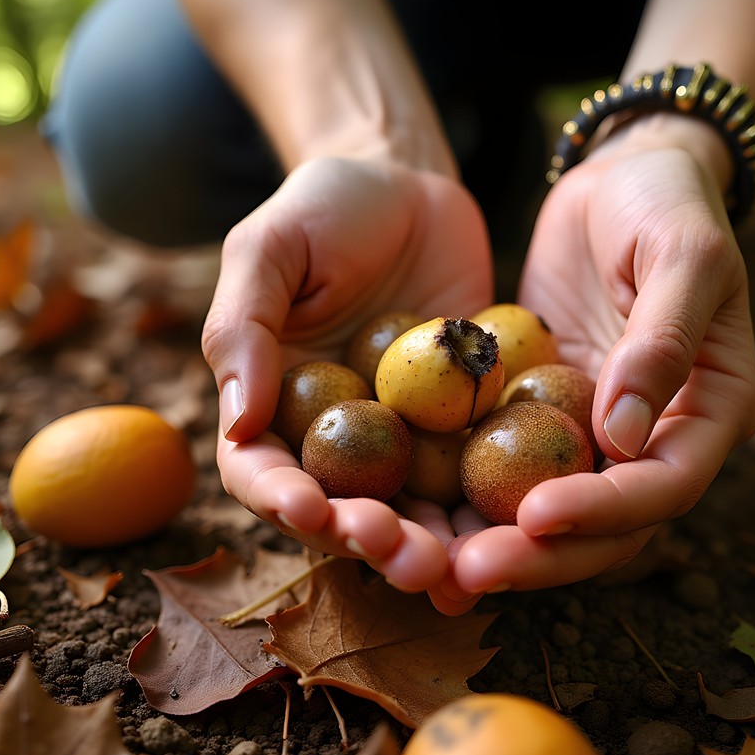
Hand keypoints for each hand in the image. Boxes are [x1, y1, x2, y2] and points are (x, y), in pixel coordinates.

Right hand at [201, 156, 492, 592]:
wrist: (413, 187)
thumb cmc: (326, 209)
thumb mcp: (269, 248)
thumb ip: (243, 328)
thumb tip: (238, 422)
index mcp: (271, 406)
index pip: (260, 470)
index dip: (280, 499)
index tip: (310, 510)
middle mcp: (334, 436)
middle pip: (340, 510)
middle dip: (367, 540)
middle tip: (402, 553)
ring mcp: (402, 439)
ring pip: (411, 510)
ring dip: (432, 546)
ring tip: (458, 567)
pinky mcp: (462, 426)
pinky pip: (475, 474)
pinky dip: (490, 510)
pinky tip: (516, 534)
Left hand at [447, 130, 754, 595]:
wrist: (622, 175)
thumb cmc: (668, 203)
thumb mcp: (683, 256)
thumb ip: (662, 342)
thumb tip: (625, 435)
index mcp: (710, 412)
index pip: (665, 486)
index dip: (605, 512)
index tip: (536, 516)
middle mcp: (656, 438)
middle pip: (604, 524)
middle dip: (539, 554)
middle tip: (467, 572)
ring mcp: (595, 430)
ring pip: (550, 508)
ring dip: (496, 541)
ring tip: (432, 566)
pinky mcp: (542, 412)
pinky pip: (507, 463)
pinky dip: (470, 494)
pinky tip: (417, 516)